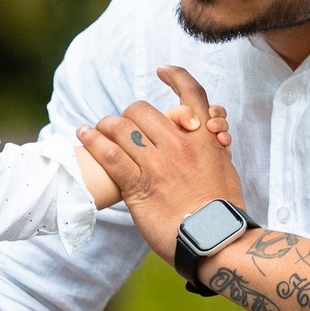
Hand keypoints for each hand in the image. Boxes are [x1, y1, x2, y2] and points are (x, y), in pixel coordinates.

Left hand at [78, 66, 248, 262]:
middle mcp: (179, 144)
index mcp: (203, 138)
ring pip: (120, 128)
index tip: (162, 71)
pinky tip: (83, 135)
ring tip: (93, 130)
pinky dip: (92, 140)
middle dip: (129, 115)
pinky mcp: (138, 185)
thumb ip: (214, 148)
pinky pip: (108, 154)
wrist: (216, 240)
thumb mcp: (226, 169)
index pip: (191, 94)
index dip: (175, 76)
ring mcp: (157, 163)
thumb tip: (211, 134)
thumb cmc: (222, 210)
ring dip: (104, 126)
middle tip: (121, 125)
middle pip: (142, 110)